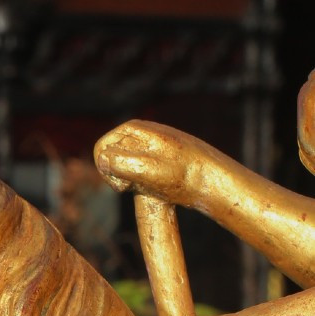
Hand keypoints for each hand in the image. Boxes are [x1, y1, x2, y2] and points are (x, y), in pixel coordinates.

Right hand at [94, 120, 208, 206]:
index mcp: (133, 128)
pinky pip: (135, 169)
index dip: (108, 172)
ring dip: (129, 180)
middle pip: (109, 157)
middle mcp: (139, 131)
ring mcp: (148, 143)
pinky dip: (139, 181)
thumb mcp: (150, 170)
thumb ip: (122, 163)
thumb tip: (101, 158)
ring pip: (121, 165)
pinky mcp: (156, 155)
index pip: (100, 150)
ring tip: (149, 186)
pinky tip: (155, 186)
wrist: (213, 178)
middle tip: (137, 187)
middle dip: (117, 176)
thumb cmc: (183, 175)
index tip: (127, 185)